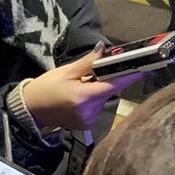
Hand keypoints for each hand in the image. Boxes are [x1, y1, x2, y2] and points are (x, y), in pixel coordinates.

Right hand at [19, 46, 143, 131]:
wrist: (31, 110)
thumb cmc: (45, 87)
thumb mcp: (65, 71)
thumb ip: (87, 62)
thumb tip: (104, 50)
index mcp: (84, 96)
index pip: (113, 85)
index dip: (129, 76)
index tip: (144, 68)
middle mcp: (90, 111)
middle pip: (109, 91)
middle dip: (106, 80)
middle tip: (94, 71)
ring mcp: (89, 120)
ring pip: (104, 99)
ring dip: (99, 90)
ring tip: (81, 85)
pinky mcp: (87, 124)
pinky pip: (98, 107)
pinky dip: (93, 99)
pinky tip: (80, 97)